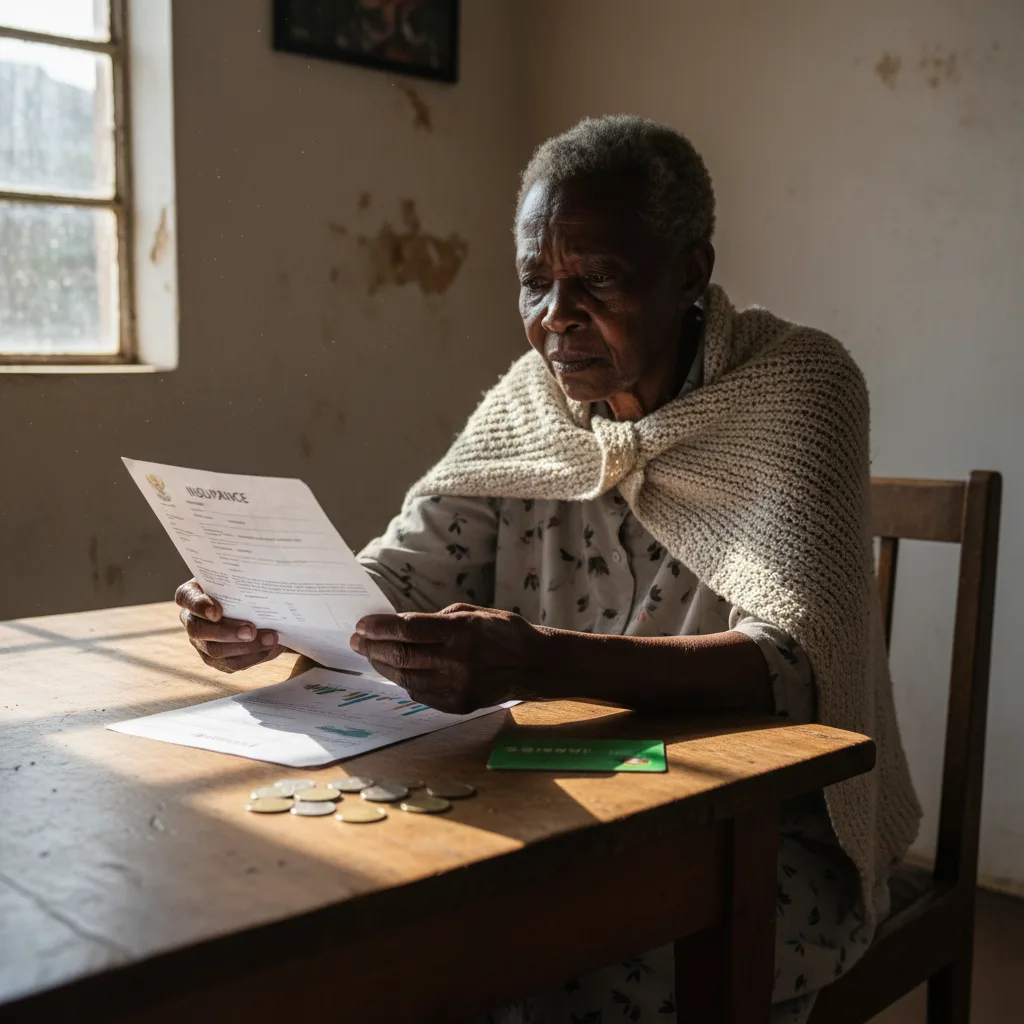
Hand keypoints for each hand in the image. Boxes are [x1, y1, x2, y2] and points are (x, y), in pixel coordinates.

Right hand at [175, 579, 285, 672]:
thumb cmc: (242, 587)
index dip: (199, 605)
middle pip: (200, 630)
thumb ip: (244, 580)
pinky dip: (251, 657)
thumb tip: (266, 583)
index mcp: (192, 594)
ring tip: (270, 639)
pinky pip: (230, 664)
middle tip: (251, 630)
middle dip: (227, 632)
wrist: (253, 607)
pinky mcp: (216, 659)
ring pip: (215, 651)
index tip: (217, 611)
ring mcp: (201, 642)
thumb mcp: (240, 579)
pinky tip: (268, 649)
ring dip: (245, 647)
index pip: (186, 597)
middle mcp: (192, 620)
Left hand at [350, 603, 547, 713]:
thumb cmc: (503, 632)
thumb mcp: (473, 612)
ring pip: (405, 678)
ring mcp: (457, 686)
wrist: (535, 665)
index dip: (380, 627)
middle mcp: (457, 660)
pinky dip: (403, 681)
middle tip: (357, 641)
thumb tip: (401, 626)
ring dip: (382, 666)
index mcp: (461, 631)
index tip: (362, 625)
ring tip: (371, 655)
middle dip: (373, 647)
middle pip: (401, 655)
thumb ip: (437, 619)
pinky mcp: (458, 704)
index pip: (408, 629)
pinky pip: (419, 694)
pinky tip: (396, 671)